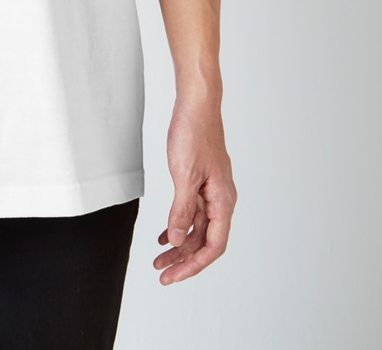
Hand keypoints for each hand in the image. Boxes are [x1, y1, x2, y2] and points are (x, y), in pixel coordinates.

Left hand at [154, 97, 236, 284]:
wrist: (196, 105)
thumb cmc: (194, 133)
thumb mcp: (184, 174)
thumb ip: (181, 209)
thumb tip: (176, 239)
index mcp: (223, 200)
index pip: (213, 245)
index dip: (193, 265)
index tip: (173, 276)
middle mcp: (221, 199)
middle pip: (204, 241)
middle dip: (183, 260)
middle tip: (161, 273)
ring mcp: (211, 191)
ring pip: (197, 228)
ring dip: (179, 245)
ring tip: (159, 258)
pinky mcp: (201, 182)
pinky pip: (192, 213)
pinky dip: (178, 225)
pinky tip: (165, 236)